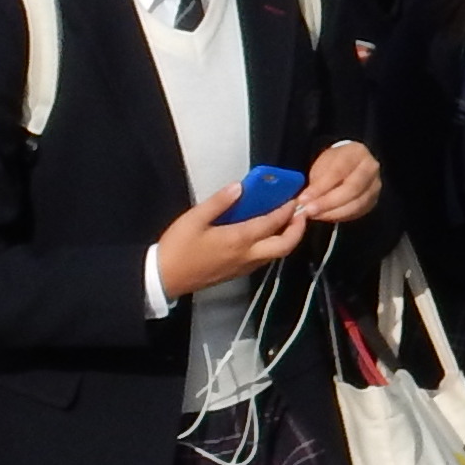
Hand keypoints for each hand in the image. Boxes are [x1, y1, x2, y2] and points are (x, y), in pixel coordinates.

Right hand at [155, 187, 313, 301]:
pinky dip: (273, 245)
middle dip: (297, 229)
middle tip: (300, 213)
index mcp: (238, 240)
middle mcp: (247, 256)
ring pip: (276, 255)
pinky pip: (264, 259)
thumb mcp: (194, 218)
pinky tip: (266, 233)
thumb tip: (240, 186)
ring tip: (287, 220)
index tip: (294, 198)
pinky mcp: (238, 272)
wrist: (165, 278)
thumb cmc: (178, 247)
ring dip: (287, 238)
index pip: (271, 224)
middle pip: (284, 246)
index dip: (286, 211)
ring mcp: (244, 267)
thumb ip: (219, 202)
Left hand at [296, 141, 384, 226]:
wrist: (351, 165)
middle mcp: (371, 168)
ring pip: (356, 204)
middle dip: (328, 202)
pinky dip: (339, 216)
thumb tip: (307, 201)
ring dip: (333, 212)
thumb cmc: (334, 163)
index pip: (338, 171)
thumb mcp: (323, 165)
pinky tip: (325, 216)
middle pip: (352, 189)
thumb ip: (318, 181)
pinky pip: (357, 212)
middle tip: (309, 210)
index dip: (320, 187)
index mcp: (357, 152)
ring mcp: (375, 186)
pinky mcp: (373, 201)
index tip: (303, 199)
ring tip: (315, 215)